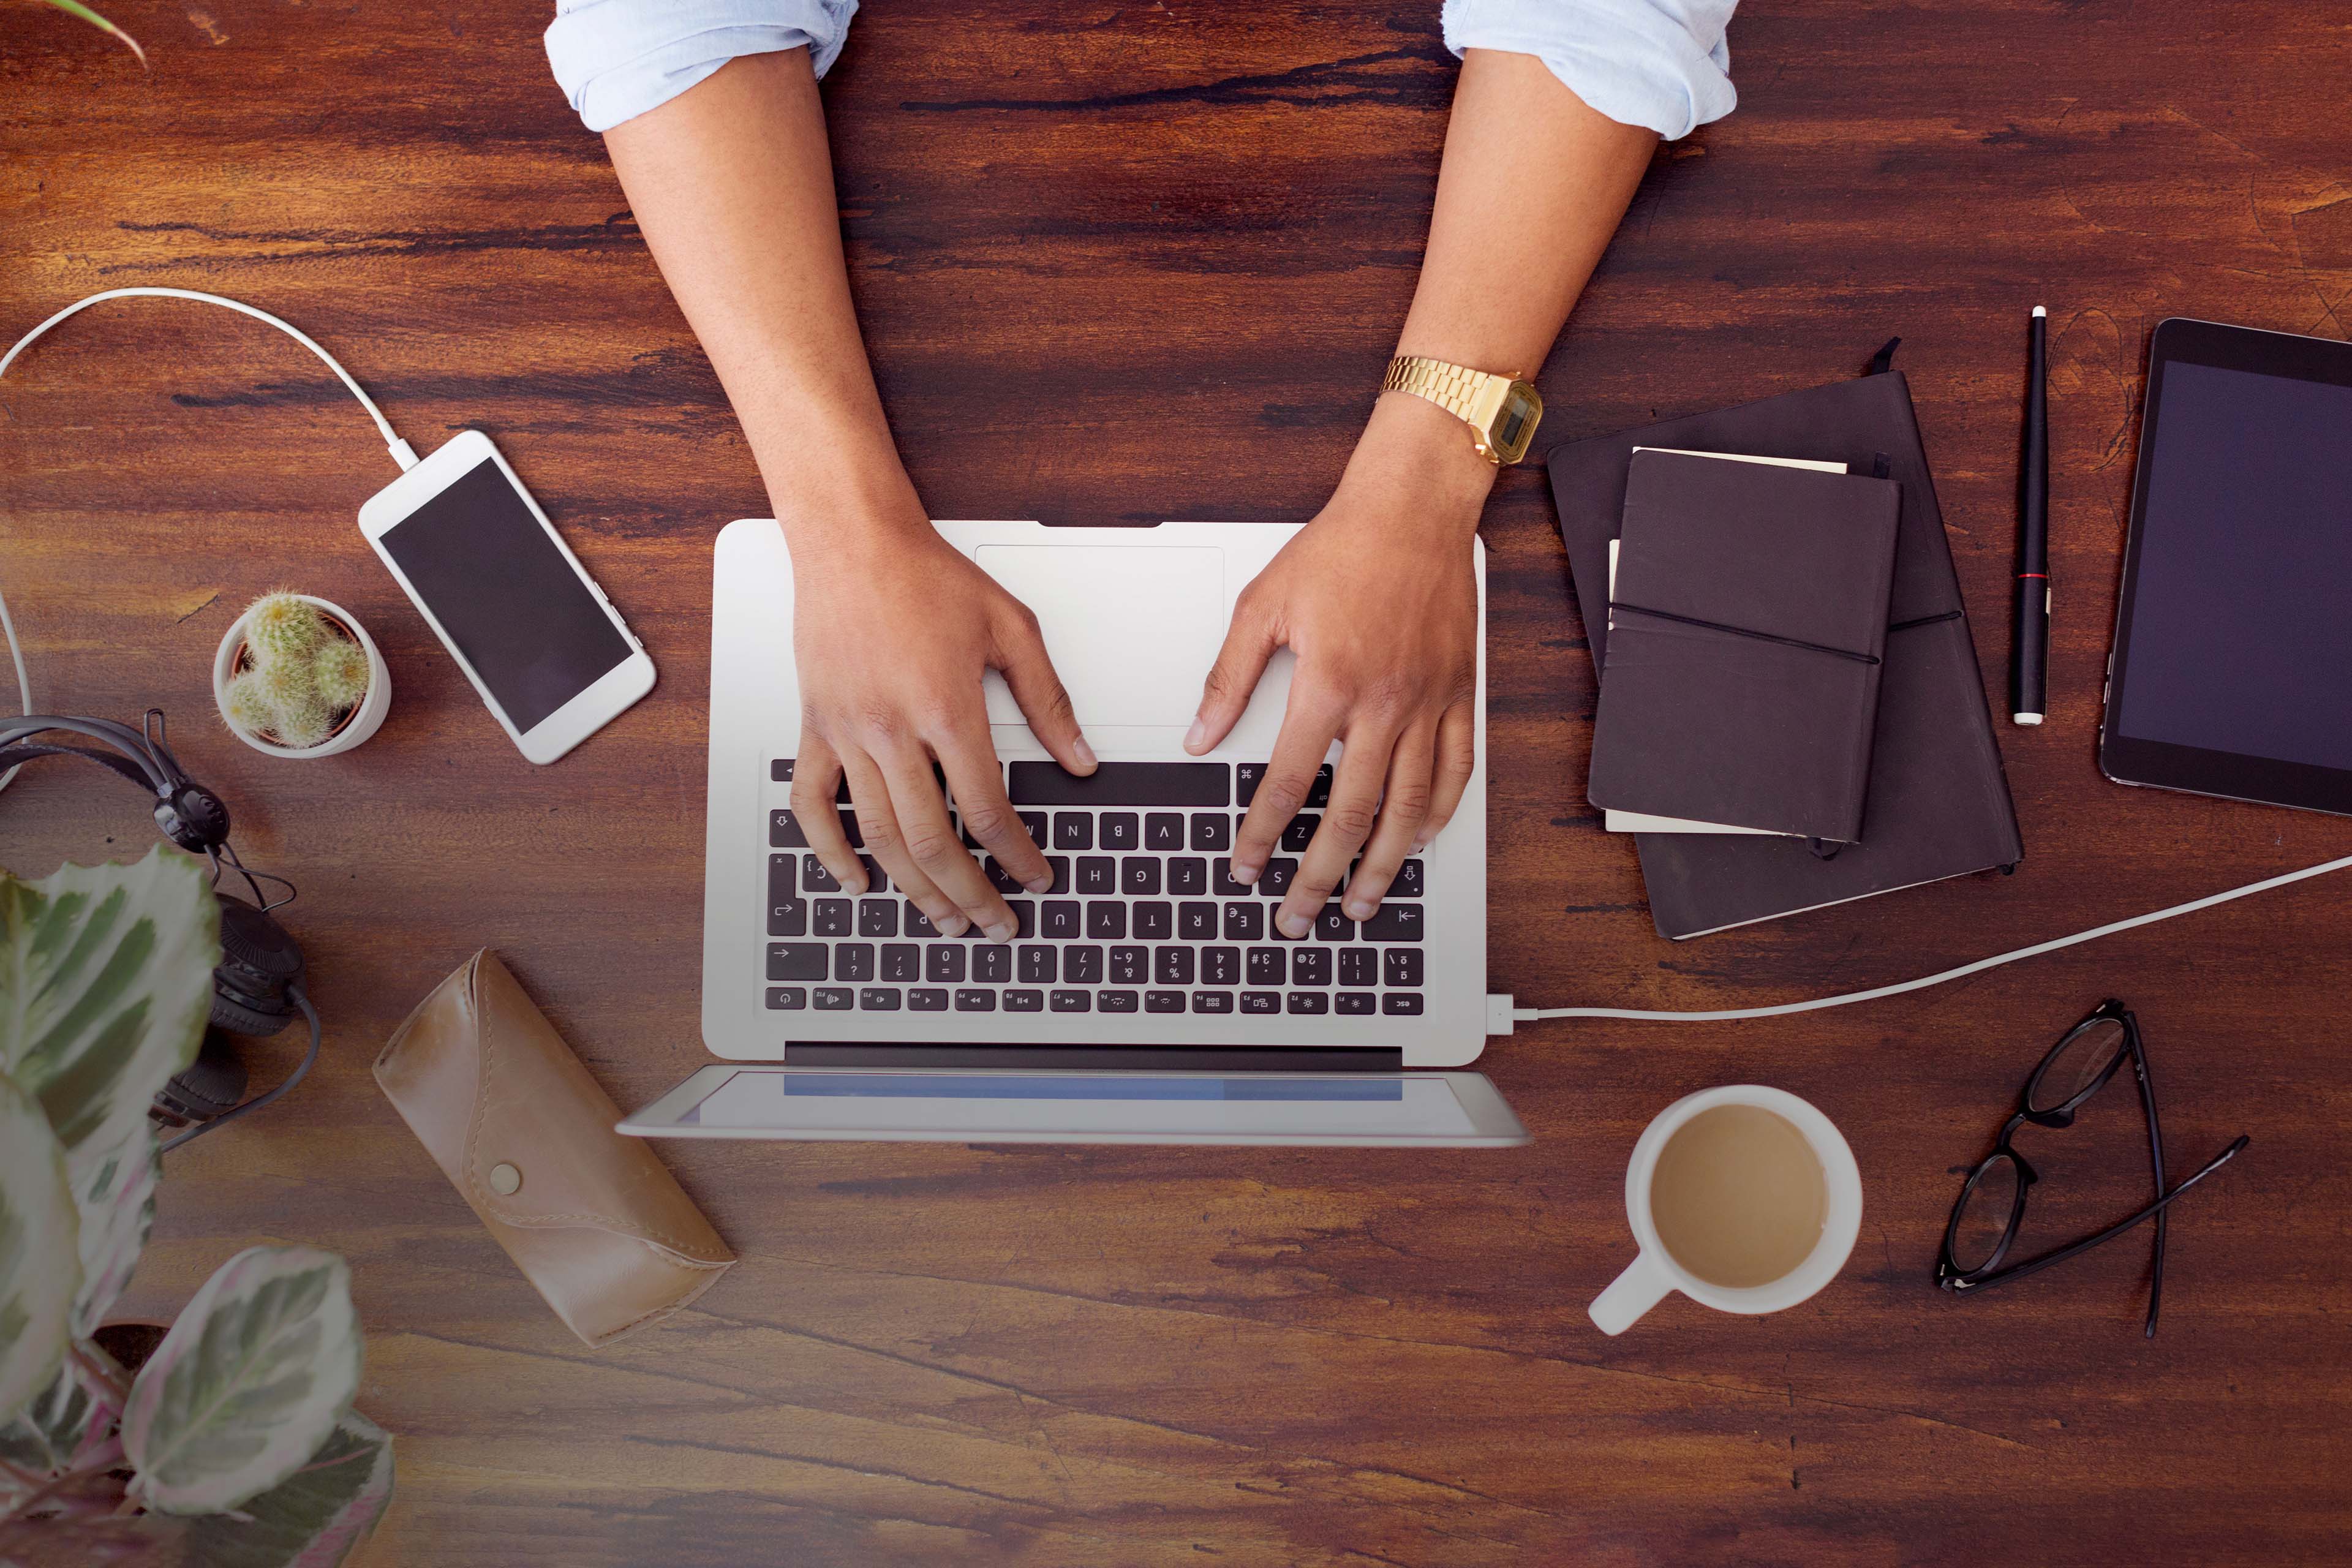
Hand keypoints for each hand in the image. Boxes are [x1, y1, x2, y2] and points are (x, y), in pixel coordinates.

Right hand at [787, 499, 1094, 942]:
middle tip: (995, 923)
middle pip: (933, 840)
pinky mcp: (815, 727)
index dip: (1017, 856)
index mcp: (947, 708)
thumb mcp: (1011, 627)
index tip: (1035, 877)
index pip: (988, 809)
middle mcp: (892, 729)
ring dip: (914, 889)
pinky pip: (813, 804)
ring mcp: (847, 732)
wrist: (852, 539)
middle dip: (970, 894)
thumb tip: (1081, 760)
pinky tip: (857, 881)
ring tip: (944, 920)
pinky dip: (830, 852)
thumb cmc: (927, 576)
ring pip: (879, 835)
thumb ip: (1049, 700)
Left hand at [1186, 392, 1487, 938]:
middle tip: (1299, 917)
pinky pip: (1456, 770)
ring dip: (1383, 865)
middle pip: (1351, 815)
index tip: (1246, 869)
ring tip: (1361, 904)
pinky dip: (1439, 814)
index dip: (1262, 836)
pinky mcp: (1459, 694)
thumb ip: (1228, 679)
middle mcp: (1383, 703)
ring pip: (1409, 807)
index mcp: (1328, 684)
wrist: (1412, 508)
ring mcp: (1428, 703)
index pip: (1286, 784)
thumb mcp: (1261, 606)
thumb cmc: (1339, 549)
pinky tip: (1418, 841)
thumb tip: (1200, 736)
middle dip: (1320, 876)